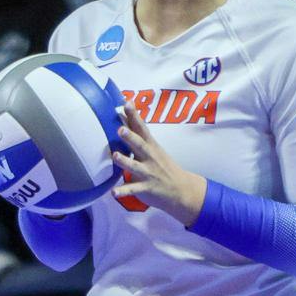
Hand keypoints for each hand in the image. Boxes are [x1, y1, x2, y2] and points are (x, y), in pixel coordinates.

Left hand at [112, 101, 207, 225]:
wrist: (181, 189)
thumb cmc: (162, 164)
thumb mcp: (153, 148)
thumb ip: (137, 133)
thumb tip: (123, 114)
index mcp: (151, 146)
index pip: (142, 128)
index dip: (134, 116)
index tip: (127, 103)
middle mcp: (150, 157)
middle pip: (140, 145)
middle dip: (130, 137)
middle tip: (120, 129)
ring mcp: (148, 173)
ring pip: (135, 166)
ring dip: (125, 161)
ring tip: (115, 155)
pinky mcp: (146, 187)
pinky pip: (133, 190)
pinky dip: (124, 191)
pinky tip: (113, 192)